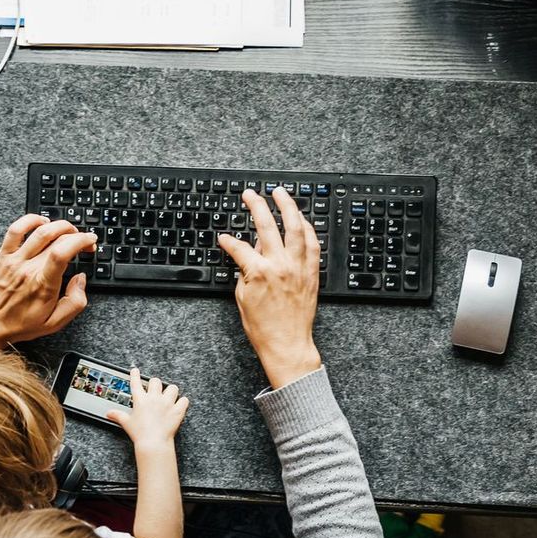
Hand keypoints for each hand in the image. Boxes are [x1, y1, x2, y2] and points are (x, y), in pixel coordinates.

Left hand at [0, 214, 95, 350]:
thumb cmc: (21, 324)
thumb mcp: (55, 323)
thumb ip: (75, 302)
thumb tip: (81, 279)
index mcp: (43, 285)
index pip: (62, 252)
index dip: (80, 241)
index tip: (90, 242)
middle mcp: (28, 269)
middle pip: (56, 239)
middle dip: (77, 235)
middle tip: (84, 242)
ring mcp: (14, 260)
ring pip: (39, 230)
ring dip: (59, 225)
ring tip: (68, 231)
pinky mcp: (4, 256)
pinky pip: (15, 229)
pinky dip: (30, 219)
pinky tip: (42, 222)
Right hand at [106, 368, 189, 445]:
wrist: (153, 442)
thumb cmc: (139, 433)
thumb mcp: (126, 423)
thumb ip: (118, 415)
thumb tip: (109, 413)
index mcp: (141, 400)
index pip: (136, 382)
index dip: (135, 375)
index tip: (135, 370)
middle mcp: (154, 398)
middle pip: (156, 381)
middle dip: (155, 384)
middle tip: (155, 390)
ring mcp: (167, 403)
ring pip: (172, 388)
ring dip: (171, 391)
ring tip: (169, 396)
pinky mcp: (177, 410)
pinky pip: (184, 400)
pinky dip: (182, 402)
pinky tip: (179, 405)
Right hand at [217, 189, 322, 389]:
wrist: (287, 344)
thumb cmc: (263, 327)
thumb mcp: (243, 297)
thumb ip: (245, 271)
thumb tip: (248, 254)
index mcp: (258, 272)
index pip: (239, 247)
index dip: (228, 241)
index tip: (224, 237)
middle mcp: (280, 265)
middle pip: (267, 225)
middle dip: (256, 205)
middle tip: (250, 194)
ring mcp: (298, 266)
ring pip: (295, 227)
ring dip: (287, 206)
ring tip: (280, 193)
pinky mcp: (311, 272)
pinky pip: (312, 243)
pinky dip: (306, 228)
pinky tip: (301, 219)